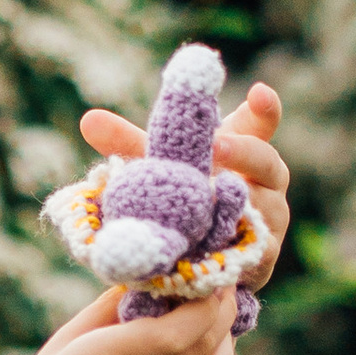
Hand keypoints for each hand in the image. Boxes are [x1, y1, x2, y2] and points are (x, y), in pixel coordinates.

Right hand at [0, 280, 239, 354]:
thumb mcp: (62, 345)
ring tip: (220, 327)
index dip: (206, 299)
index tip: (211, 277)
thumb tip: (152, 276)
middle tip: (224, 291)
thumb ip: (107, 308)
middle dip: (223, 311)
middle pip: (204, 346)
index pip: (176, 327)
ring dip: (228, 345)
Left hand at [81, 77, 289, 288]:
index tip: (257, 92)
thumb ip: (129, 144)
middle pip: (267, 162)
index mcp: (245, 152)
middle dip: (244, 152)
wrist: (195, 262)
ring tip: (216, 193)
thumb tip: (88, 120)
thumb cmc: (184, 199)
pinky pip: (253, 251)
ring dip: (242, 201)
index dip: (264, 107)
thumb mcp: (159, 168)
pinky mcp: (261, 259)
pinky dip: (233, 245)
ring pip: (263, 207)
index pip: (262, 122)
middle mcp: (265, 183)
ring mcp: (268, 221)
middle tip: (215, 146)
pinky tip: (213, 243)